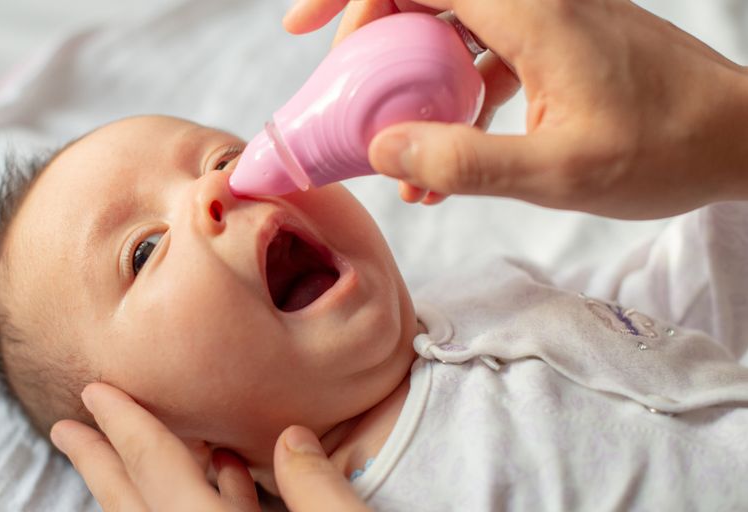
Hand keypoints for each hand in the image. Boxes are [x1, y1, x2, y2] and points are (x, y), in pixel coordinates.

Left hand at [51, 382, 368, 510]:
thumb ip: (317, 489)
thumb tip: (292, 439)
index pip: (159, 471)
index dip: (124, 428)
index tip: (91, 394)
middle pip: (135, 502)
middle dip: (100, 461)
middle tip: (66, 428)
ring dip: (139, 481)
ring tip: (124, 446)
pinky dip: (199, 499)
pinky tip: (220, 476)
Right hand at [285, 0, 747, 218]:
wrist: (735, 139)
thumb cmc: (664, 149)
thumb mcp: (558, 172)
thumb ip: (465, 162)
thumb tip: (382, 150)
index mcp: (531, 9)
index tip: (305, 27)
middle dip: (368, 36)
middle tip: (342, 93)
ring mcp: (544, 17)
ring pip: (447, 26)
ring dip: (408, 78)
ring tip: (386, 142)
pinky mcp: (553, 42)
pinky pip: (480, 56)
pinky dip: (450, 99)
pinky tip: (441, 163)